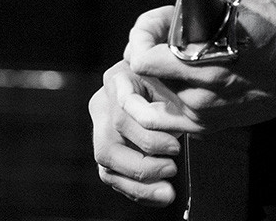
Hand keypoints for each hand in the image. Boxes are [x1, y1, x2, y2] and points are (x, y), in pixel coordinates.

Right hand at [88, 50, 182, 206]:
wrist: (165, 85)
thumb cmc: (171, 81)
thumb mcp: (173, 83)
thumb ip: (169, 104)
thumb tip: (174, 129)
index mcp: (117, 80)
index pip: (124, 110)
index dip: (148, 134)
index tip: (175, 146)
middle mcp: (102, 105)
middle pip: (109, 143)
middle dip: (143, 163)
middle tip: (172, 168)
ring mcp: (100, 129)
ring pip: (107, 164)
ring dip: (139, 183)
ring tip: (168, 191)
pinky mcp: (106, 150)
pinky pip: (113, 176)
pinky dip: (138, 190)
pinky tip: (161, 195)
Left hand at [127, 0, 275, 133]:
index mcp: (201, 62)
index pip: (140, 58)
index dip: (141, 34)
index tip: (157, 22)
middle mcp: (198, 94)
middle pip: (144, 73)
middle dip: (148, 48)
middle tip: (166, 33)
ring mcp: (202, 114)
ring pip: (156, 91)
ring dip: (159, 70)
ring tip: (177, 53)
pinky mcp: (209, 126)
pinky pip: (170, 118)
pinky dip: (167, 96)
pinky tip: (180, 76)